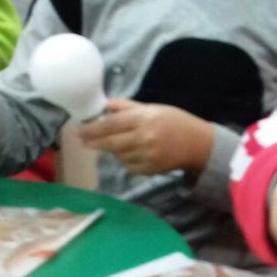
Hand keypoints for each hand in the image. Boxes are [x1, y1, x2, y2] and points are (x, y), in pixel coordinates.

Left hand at [77, 98, 212, 175]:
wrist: (198, 144)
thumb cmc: (174, 121)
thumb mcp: (152, 108)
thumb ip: (126, 107)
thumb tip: (103, 106)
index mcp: (143, 119)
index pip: (110, 124)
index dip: (92, 128)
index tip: (79, 130)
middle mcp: (143, 138)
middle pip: (110, 143)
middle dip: (93, 142)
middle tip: (82, 140)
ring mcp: (147, 156)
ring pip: (118, 155)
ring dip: (114, 150)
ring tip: (123, 142)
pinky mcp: (149, 170)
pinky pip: (128, 166)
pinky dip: (127, 159)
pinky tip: (135, 152)